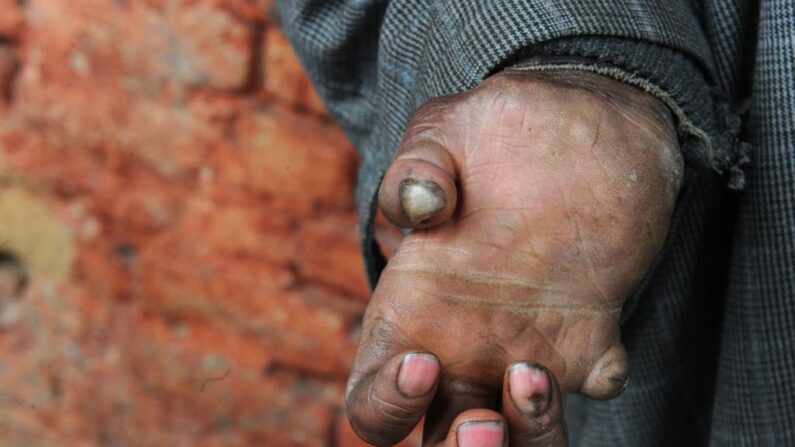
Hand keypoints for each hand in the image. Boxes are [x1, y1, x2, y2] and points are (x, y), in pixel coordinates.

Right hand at [346, 70, 682, 444]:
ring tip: (534, 376)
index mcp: (410, 316)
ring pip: (521, 436)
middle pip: (447, 440)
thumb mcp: (442, 134)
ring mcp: (526, 347)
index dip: (385, 404)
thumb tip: (420, 209)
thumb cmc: (490, 134)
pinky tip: (601, 352)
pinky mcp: (590, 335)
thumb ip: (417, 166)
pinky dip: (599, 380)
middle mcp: (462, 349)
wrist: (574, 128)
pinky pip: (596, 382)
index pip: (373, 399)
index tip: (423, 363)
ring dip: (527, 437)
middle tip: (483, 423)